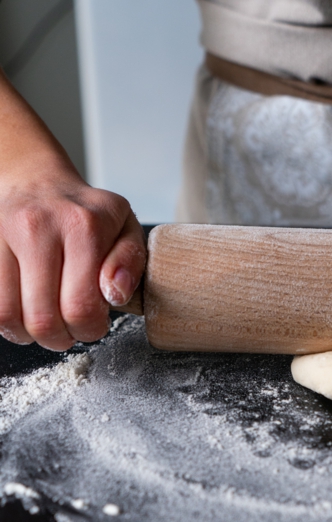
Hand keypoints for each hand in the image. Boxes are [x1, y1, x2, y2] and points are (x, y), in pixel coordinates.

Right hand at [0, 70, 144, 350]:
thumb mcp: (125, 229)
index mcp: (83, 226)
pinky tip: (25, 311)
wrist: (38, 183)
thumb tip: (115, 294)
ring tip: (47, 322)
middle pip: (43, 318)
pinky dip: (8, 321)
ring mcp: (2, 235)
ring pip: (8, 316)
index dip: (89, 329)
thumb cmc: (88, 214)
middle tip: (71, 329)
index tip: (94, 323)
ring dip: (30, 335)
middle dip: (62, 338)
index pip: (81, 306)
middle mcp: (38, 227)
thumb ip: (129, 262)